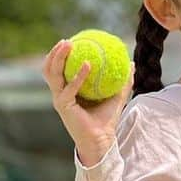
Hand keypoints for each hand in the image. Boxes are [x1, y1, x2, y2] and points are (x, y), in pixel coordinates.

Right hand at [42, 38, 133, 163]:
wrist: (102, 139)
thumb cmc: (106, 119)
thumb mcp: (116, 96)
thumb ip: (123, 80)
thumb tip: (131, 63)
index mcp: (68, 91)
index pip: (58, 70)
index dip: (60, 55)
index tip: (70, 41)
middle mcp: (60, 94)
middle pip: (49, 69)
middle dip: (54, 53)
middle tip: (66, 40)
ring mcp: (59, 100)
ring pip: (52, 75)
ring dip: (58, 58)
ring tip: (69, 45)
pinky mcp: (63, 106)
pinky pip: (70, 88)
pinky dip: (78, 75)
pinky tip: (88, 64)